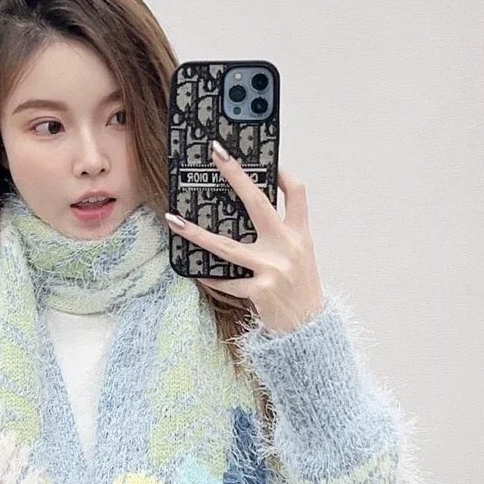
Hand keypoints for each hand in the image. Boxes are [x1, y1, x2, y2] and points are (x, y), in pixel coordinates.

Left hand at [166, 145, 326, 334]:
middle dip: (236, 175)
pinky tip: (198, 274)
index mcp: (301, 235)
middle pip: (258, 203)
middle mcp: (288, 247)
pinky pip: (228, 281)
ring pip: (227, 246)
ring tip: (174, 220)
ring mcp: (273, 268)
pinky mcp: (260, 290)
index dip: (282, 173)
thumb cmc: (301, 290)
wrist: (309, 329)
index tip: (267, 161)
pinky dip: (212, 278)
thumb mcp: (302, 257)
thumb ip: (283, 237)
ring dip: (196, 233)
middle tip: (217, 154)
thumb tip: (254, 216)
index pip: (297, 193)